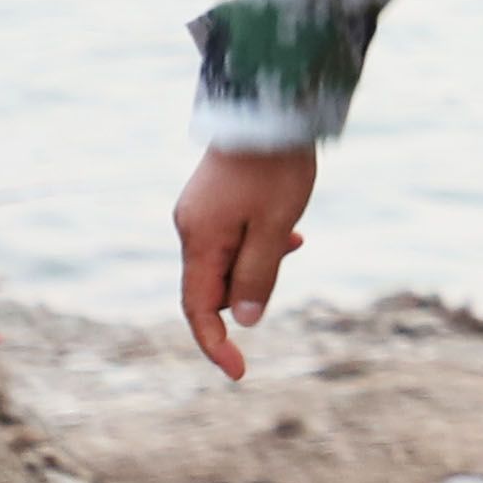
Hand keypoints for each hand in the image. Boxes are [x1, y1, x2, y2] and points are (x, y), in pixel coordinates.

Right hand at [175, 144, 317, 380]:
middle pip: (212, 286)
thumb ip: (259, 274)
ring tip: (292, 237)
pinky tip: (289, 231)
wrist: (268, 110)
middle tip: (287, 253)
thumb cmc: (276, 169)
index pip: (199, 309)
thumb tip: (246, 321)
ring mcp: (198, 213)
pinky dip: (256, 245)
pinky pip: (230, 239)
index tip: (239, 372)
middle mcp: (190, 229)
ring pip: (225, 261)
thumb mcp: (276, 227)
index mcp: (200, 240)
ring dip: (257, 264)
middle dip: (247, 290)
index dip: (215, 344)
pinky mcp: (211, 201)